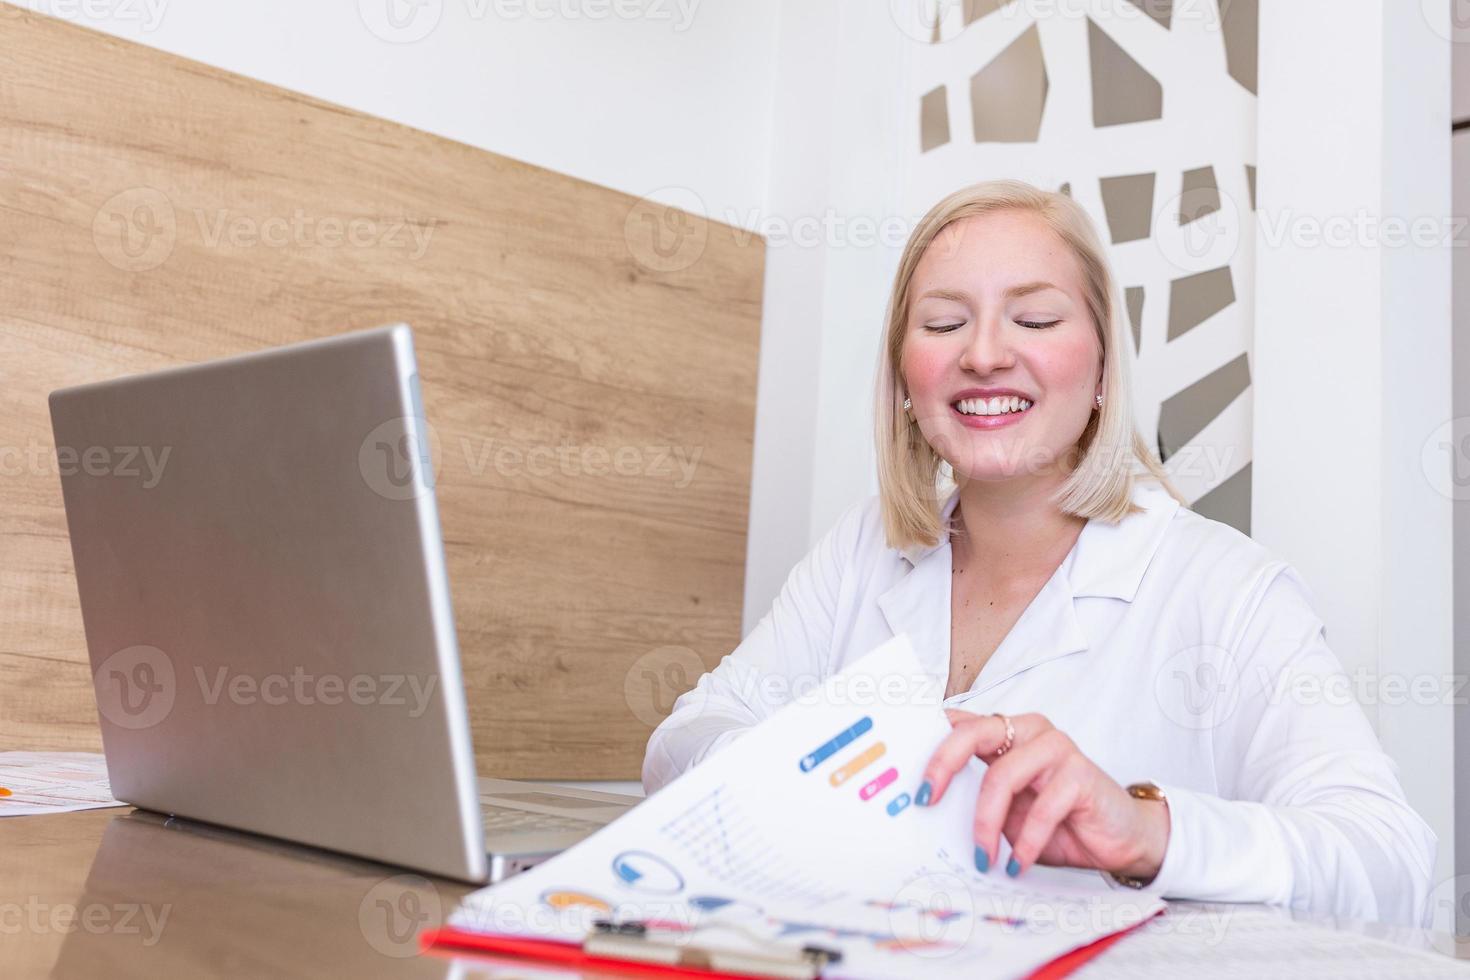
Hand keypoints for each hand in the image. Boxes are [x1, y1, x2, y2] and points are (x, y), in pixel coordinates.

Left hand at [919, 710, 1169, 879]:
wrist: (1120, 838)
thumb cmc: (1058, 823)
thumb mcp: (1006, 813)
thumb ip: (974, 802)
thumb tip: (924, 812)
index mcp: (1003, 734)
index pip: (957, 723)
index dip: (926, 739)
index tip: (901, 765)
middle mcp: (1027, 731)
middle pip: (972, 733)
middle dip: (942, 765)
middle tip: (925, 801)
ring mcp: (1055, 748)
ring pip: (1003, 775)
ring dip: (986, 823)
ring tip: (982, 856)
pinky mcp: (1080, 773)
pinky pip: (1042, 806)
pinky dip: (1025, 840)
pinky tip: (1017, 862)